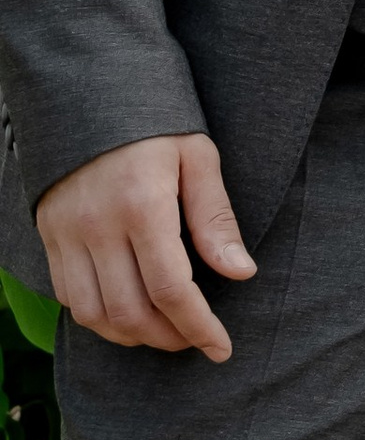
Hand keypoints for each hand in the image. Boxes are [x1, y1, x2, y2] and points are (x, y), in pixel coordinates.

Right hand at [37, 134, 252, 361]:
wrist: (91, 91)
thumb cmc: (156, 122)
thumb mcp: (198, 157)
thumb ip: (216, 218)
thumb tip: (241, 273)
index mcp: (142, 204)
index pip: (171, 288)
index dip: (198, 327)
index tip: (221, 348)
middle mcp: (98, 224)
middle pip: (131, 311)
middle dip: (169, 338)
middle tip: (196, 340)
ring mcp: (66, 232)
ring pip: (92, 313)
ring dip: (131, 335)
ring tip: (164, 331)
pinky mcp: (48, 234)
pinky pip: (67, 295)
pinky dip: (97, 317)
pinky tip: (126, 311)